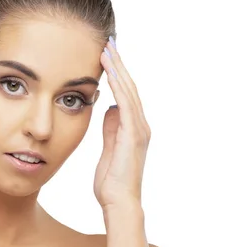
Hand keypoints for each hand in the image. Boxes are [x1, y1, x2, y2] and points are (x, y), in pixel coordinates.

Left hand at [94, 36, 150, 209]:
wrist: (119, 203)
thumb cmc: (111, 182)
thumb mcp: (108, 149)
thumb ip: (111, 129)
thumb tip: (110, 108)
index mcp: (133, 128)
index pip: (124, 94)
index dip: (116, 73)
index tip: (106, 55)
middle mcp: (140, 125)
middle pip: (128, 87)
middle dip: (118, 64)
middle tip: (108, 42)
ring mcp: (139, 129)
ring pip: (128, 90)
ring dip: (118, 68)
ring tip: (107, 48)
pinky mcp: (133, 134)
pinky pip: (126, 103)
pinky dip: (119, 85)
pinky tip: (110, 70)